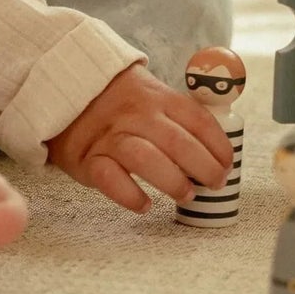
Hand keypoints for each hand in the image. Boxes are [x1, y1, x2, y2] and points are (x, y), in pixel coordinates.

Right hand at [46, 64, 234, 212]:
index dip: (218, 145)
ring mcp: (110, 136)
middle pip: (176, 142)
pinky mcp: (86, 158)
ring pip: (145, 158)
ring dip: (172, 180)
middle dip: (203, 167)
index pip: (197, 120)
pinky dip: (128, 194)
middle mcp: (136, 114)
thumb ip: (179, 115)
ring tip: (186, 195)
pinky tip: (144, 205)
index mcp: (157, 97)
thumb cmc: (120, 99)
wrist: (67, 88)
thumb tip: (217, 146)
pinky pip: (109, 178)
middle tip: (215, 184)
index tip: (228, 164)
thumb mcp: (151, 93)